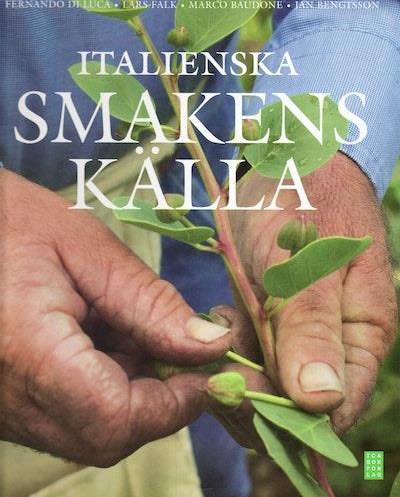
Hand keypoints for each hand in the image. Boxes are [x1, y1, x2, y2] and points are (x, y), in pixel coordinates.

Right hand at [0, 170, 230, 466]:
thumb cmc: (14, 223)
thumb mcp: (88, 249)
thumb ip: (149, 302)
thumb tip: (212, 345)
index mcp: (28, 350)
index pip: (114, 417)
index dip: (174, 401)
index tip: (205, 364)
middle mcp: (9, 398)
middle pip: (107, 435)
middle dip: (160, 395)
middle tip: (172, 337)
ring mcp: (6, 407)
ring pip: (94, 429)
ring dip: (136, 387)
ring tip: (126, 323)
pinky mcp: (10, 404)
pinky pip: (73, 414)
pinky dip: (108, 383)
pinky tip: (103, 334)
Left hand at [214, 153, 396, 437]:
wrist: (284, 165)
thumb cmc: (307, 202)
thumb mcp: (307, 261)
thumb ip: (313, 327)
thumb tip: (320, 402)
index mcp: (361, 335)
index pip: (336, 407)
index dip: (292, 419)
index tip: (244, 396)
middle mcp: (332, 344)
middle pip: (296, 405)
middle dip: (254, 392)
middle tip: (219, 359)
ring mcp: (298, 334)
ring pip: (267, 384)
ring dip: (236, 368)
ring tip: (227, 317)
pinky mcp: (270, 321)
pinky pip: (248, 356)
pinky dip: (228, 347)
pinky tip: (224, 312)